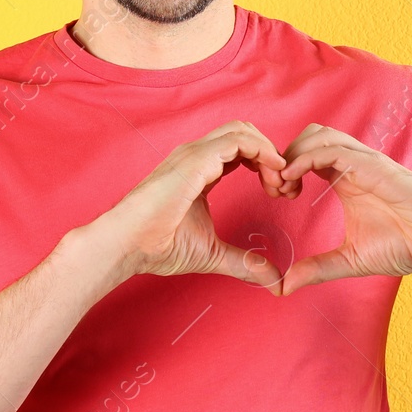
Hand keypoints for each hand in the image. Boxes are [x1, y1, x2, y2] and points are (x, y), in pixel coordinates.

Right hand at [87, 121, 289, 293]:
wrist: (127, 245)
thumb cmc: (157, 246)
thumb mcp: (212, 253)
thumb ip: (244, 262)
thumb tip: (273, 281)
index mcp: (199, 170)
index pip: (240, 151)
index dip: (265, 165)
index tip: (279, 193)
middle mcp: (197, 156)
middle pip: (245, 133)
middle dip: (271, 154)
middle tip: (284, 187)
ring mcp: (195, 154)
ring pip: (243, 130)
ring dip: (269, 152)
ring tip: (280, 182)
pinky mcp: (196, 159)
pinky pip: (238, 140)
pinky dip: (263, 151)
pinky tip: (274, 173)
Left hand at [275, 124, 411, 294]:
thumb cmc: (404, 245)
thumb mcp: (350, 260)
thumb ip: (317, 269)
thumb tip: (285, 286)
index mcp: (346, 178)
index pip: (307, 153)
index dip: (286, 167)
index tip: (276, 194)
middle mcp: (353, 164)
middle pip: (309, 135)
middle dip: (285, 154)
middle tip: (276, 186)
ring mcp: (365, 162)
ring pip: (320, 135)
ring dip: (294, 153)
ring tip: (284, 183)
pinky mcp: (376, 167)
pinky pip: (335, 150)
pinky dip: (307, 158)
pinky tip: (295, 179)